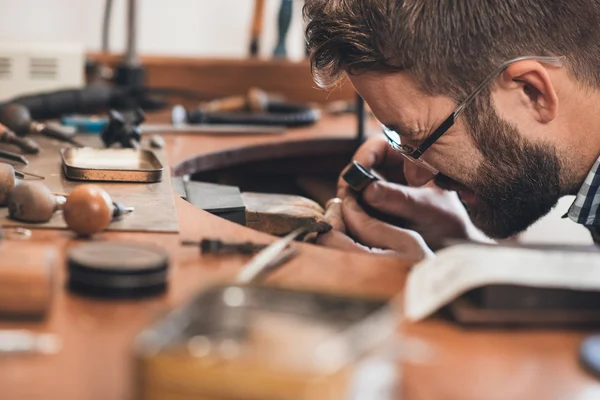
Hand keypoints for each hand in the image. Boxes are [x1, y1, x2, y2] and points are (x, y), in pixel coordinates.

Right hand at [324, 136, 490, 250]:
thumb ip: (400, 198)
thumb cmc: (448, 223)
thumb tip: (368, 190)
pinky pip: (357, 208)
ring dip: (350, 200)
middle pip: (361, 169)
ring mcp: (381, 194)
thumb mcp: (426, 208)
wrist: (453, 250)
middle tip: (346, 197)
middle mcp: (391, 174)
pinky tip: (354, 223)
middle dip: (352, 181)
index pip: (379, 148)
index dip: (364, 156)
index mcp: (408, 161)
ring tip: (349, 213)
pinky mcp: (374, 213)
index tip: (356, 172)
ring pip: (356, 189)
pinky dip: (352, 214)